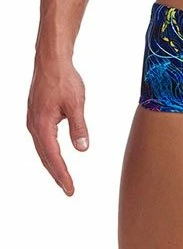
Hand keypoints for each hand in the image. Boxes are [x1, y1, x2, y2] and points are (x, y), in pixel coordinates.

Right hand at [26, 55, 88, 195]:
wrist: (51, 61)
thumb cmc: (64, 79)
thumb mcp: (76, 103)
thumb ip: (78, 127)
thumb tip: (82, 148)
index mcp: (42, 126)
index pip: (53, 157)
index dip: (62, 174)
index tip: (70, 188)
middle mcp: (34, 126)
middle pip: (45, 156)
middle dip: (57, 173)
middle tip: (68, 188)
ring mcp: (33, 120)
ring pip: (42, 148)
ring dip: (52, 163)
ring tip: (62, 176)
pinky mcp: (36, 114)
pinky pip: (42, 138)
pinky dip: (48, 150)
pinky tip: (55, 153)